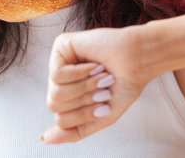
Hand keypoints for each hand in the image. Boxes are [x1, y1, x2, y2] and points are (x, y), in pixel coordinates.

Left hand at [42, 26, 154, 143]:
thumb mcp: (100, 117)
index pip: (60, 117)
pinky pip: (57, 75)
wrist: (139, 60)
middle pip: (54, 105)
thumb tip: (44, 139)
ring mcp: (60, 61)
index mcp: (70, 94)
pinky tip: (94, 65)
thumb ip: (74, 131)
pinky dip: (80, 73)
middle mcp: (61, 78)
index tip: (105, 101)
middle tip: (103, 87)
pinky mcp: (61, 46)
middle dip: (83, 100)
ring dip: (84, 87)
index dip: (84, 114)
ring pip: (54, 91)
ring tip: (100, 75)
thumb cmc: (124, 84)